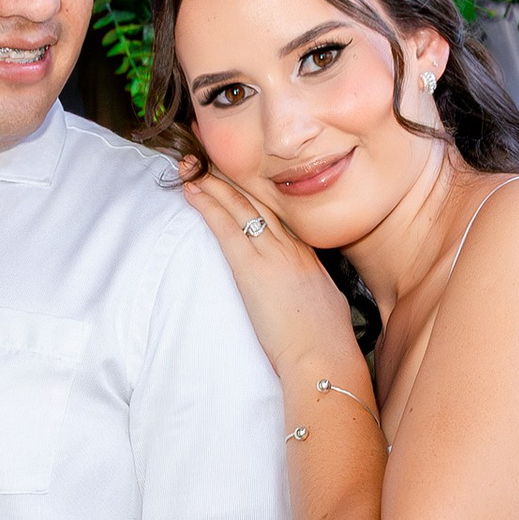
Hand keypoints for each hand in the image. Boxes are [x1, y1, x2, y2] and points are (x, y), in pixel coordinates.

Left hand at [176, 164, 365, 392]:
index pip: (278, 214)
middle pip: (259, 201)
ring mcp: (273, 254)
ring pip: (240, 206)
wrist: (325, 358)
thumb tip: (304, 293)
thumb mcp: (327, 306)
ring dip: (213, 183)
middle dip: (231, 179)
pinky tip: (192, 191)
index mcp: (308, 256)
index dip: (255, 194)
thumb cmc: (328, 345)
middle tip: (207, 161)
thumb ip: (312, 290)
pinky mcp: (253, 269)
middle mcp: (291, 247)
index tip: (238, 181)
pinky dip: (207, 205)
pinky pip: (226, 227)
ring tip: (191, 167)